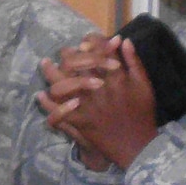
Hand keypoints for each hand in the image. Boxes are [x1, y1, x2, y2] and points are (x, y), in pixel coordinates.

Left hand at [44, 37, 158, 171]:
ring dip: (51, 74)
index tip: (85, 41)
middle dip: (68, 55)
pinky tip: (41, 95)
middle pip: (76, 65)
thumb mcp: (144, 84)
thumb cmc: (142, 112)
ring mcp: (87, 105)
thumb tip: (124, 40)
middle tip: (64, 52)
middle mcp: (99, 88)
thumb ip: (134, 61)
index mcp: (116, 77)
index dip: (91, 42)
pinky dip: (47, 104)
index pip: (100, 50)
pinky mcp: (80, 121)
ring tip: (46, 65)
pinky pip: (57, 111)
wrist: (138, 144)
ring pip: (62, 85)